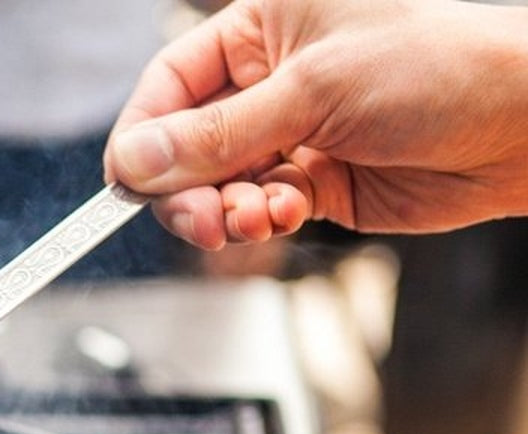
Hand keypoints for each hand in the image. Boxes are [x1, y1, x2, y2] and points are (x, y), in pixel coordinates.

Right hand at [104, 0, 527, 249]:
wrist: (517, 127)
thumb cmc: (435, 68)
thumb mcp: (311, 92)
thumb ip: (216, 136)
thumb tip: (135, 162)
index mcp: (261, 28)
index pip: (170, 84)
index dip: (144, 136)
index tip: (130, 183)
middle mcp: (267, 81)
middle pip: (184, 147)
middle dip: (186, 189)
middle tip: (202, 219)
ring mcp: (288, 135)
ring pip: (217, 187)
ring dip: (226, 212)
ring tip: (258, 216)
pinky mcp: (310, 183)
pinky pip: (256, 210)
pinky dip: (261, 221)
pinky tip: (288, 213)